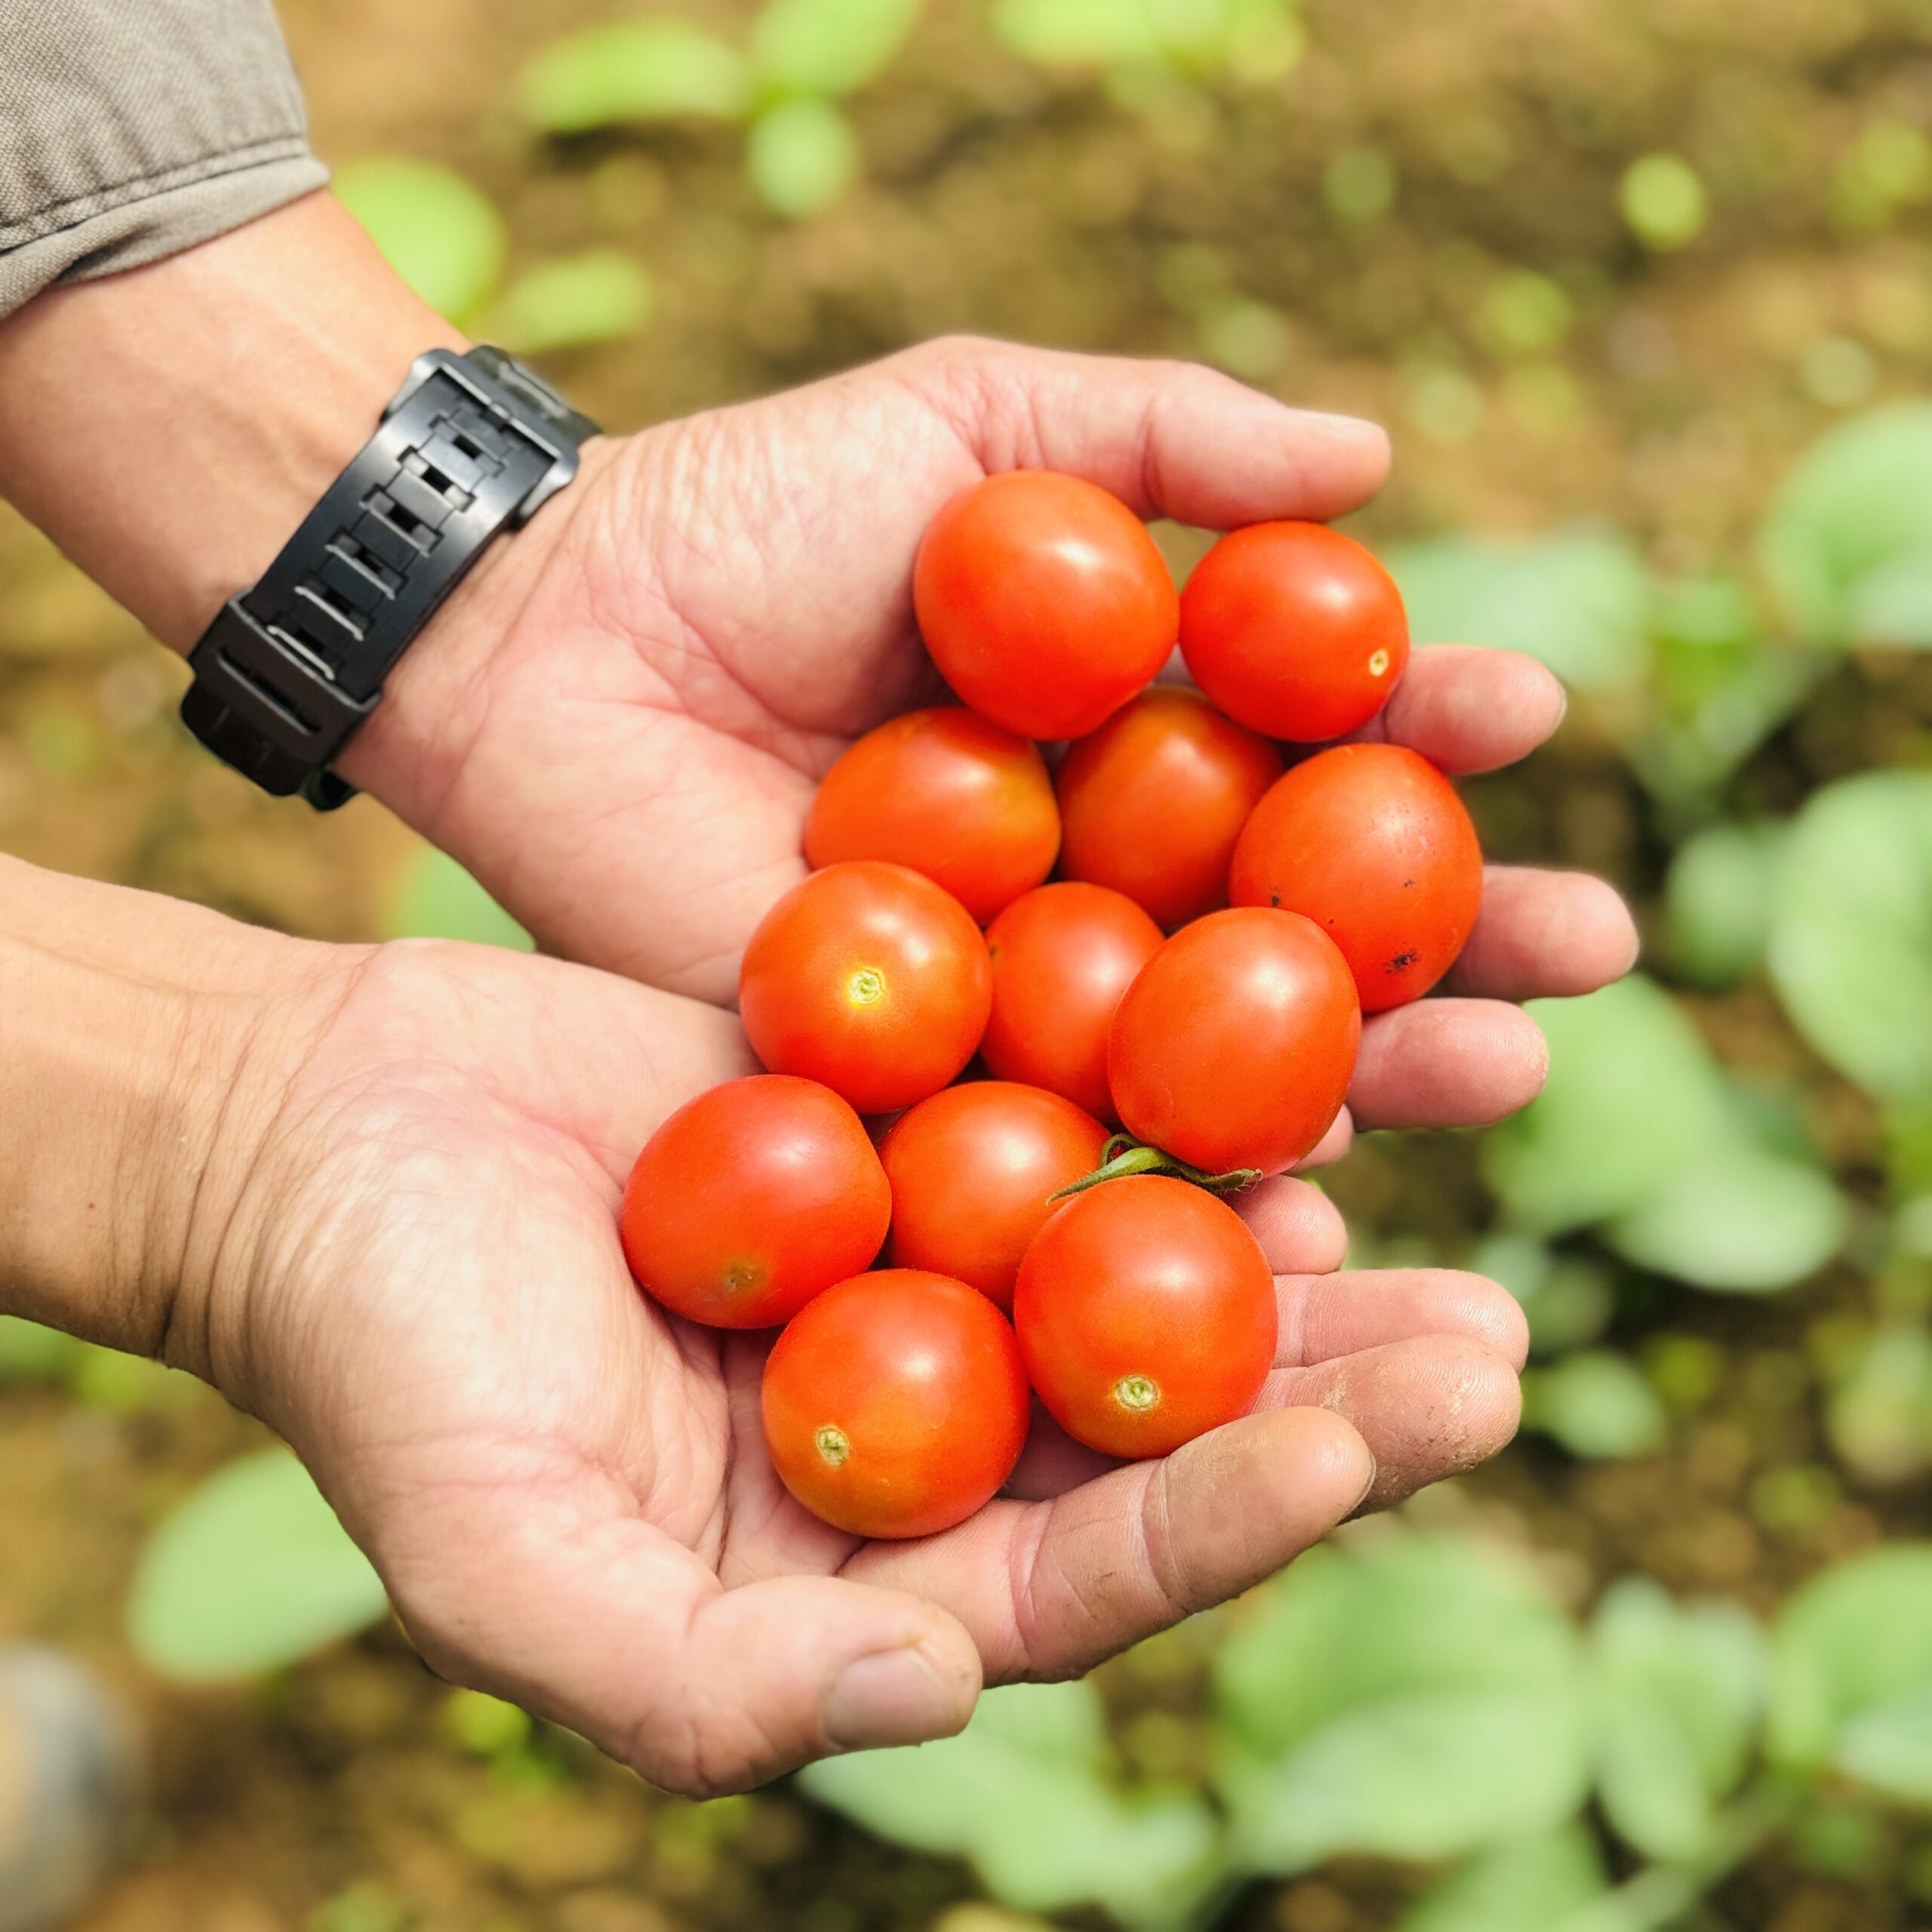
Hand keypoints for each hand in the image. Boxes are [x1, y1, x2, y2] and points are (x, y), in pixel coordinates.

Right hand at [183, 930, 1530, 1795]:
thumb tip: (926, 1698)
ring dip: (1294, 1244)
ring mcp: (919, 1260)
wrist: (315, 1135)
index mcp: (852, 1563)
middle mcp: (916, 1421)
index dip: (1219, 1520)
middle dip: (1328, 1394)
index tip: (1358, 1452)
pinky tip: (1291, 1070)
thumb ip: (691, 1679)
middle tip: (1494, 1349)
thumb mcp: (496, 1553)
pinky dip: (1168, 1100)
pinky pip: (1063, 1114)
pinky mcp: (903, 1116)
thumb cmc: (380, 1354)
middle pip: (1155, 1423)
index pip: (1077, 1573)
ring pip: (1141, 1268)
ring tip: (1458, 1208)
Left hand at [352, 335, 1637, 1146]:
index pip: (1314, 744)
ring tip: (1510, 1075)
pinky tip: (1307, 1208)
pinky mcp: (920, 1093)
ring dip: (1373, 1075)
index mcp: (1122, 729)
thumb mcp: (970, 424)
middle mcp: (1095, 876)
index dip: (1427, 734)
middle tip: (1588, 950)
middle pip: (1299, 922)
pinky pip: (1067, 1151)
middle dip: (1451, 933)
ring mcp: (1014, 996)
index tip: (1531, 719)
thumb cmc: (745, 513)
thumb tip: (1383, 461)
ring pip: (1217, 1055)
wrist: (543, 635)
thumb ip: (1163, 436)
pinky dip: (1178, 1187)